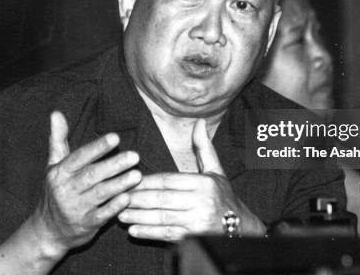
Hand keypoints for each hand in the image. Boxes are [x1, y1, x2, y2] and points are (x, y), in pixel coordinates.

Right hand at [30, 111, 141, 256]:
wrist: (47, 231)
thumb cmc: (56, 191)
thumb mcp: (53, 165)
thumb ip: (58, 139)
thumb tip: (56, 113)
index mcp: (60, 173)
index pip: (79, 157)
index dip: (97, 148)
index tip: (115, 138)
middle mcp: (66, 190)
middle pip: (92, 175)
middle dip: (114, 165)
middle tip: (135, 156)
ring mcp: (75, 209)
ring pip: (99, 194)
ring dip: (119, 184)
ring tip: (137, 175)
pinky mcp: (85, 225)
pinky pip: (101, 216)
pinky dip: (114, 208)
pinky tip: (127, 198)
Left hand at [118, 119, 264, 241]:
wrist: (241, 228)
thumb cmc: (223, 196)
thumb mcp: (216, 170)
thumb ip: (203, 147)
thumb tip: (200, 122)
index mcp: (204, 183)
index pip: (168, 180)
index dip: (147, 181)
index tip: (130, 180)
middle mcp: (202, 201)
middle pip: (162, 199)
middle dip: (138, 198)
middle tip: (118, 196)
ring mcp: (198, 221)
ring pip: (162, 217)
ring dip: (138, 217)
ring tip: (120, 214)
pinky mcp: (194, 238)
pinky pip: (167, 235)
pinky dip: (149, 233)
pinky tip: (134, 231)